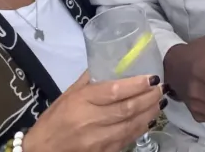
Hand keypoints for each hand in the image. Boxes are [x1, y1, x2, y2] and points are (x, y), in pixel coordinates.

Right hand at [24, 71, 164, 151]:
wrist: (42, 151)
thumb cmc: (54, 120)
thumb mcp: (68, 95)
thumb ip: (90, 80)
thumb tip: (112, 62)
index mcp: (81, 101)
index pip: (114, 91)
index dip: (136, 85)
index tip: (153, 77)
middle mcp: (90, 120)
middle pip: (127, 109)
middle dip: (149, 98)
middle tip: (162, 88)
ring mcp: (98, 139)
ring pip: (131, 125)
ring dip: (150, 113)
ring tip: (160, 102)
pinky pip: (127, 139)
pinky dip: (141, 128)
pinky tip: (149, 119)